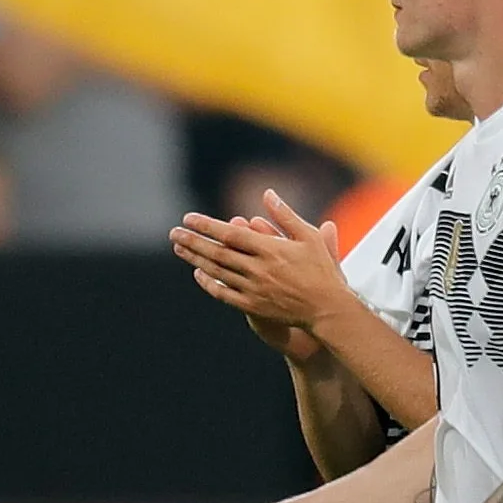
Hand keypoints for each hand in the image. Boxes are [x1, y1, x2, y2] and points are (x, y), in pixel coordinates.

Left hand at [169, 190, 355, 332]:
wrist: (328, 309)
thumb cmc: (322, 270)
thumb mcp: (309, 236)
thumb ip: (285, 214)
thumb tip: (268, 192)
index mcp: (271, 249)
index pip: (231, 234)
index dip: (208, 226)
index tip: (189, 218)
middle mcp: (258, 269)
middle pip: (218, 252)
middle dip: (194, 241)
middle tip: (174, 233)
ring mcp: (254, 289)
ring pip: (217, 272)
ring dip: (196, 259)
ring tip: (179, 248)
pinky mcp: (253, 306)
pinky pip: (224, 294)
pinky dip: (209, 283)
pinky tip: (198, 273)